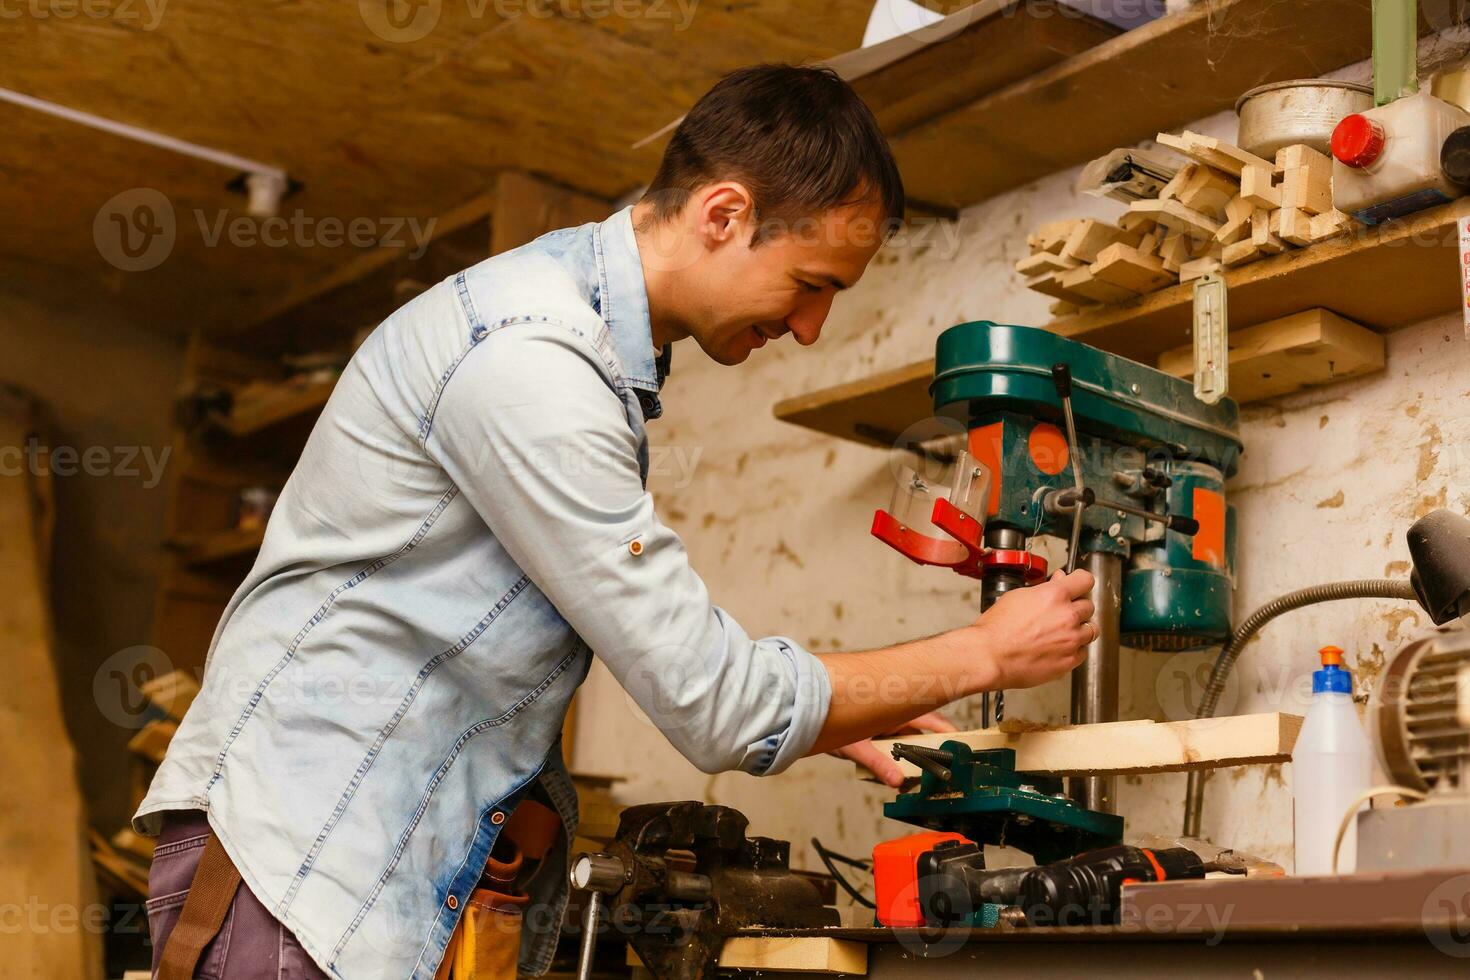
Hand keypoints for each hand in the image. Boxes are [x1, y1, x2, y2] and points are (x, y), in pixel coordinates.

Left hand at [828, 711, 956, 787]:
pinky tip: (893, 779)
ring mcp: (885, 732)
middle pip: (921, 739)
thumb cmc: (830, 718)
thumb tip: (897, 780)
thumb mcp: (856, 745)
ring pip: (907, 751)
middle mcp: (892, 721)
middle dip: (930, 756)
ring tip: (912, 782)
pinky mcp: (876, 744)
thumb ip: (877, 763)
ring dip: (910, 766)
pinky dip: (894, 769)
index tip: (959, 744)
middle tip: (940, 773)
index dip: (946, 732)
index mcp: (894, 712)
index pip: (929, 721)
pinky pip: (892, 757)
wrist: (808, 720)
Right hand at [972, 568, 1095, 689]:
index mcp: (1055, 595)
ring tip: (1062, 632)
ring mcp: (1071, 639)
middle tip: (1062, 612)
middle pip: (1089, 606)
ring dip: (1079, 628)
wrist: (990, 655)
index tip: (1078, 585)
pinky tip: (1059, 647)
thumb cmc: (997, 628)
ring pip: (1091, 629)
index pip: (1086, 580)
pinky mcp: (1069, 660)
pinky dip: (1075, 649)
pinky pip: (1083, 651)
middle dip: (1077, 607)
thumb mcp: (1017, 596)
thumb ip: (1044, 589)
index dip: (1080, 582)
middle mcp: (1067, 616)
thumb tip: (1058, 582)